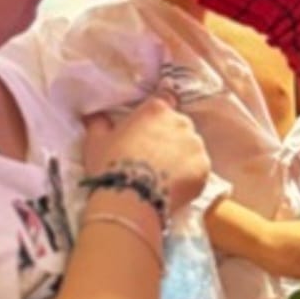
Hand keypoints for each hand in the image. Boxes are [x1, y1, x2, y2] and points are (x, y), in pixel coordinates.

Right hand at [83, 98, 210, 215]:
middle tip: (153, 158)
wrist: (129, 199)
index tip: (152, 127)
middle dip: (169, 138)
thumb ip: (99, 123)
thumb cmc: (110, 166)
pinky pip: (198, 169)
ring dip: (181, 157)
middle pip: (178, 125)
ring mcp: (195, 145)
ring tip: (163, 176)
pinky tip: (173, 187)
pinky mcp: (204, 168)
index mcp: (156, 110)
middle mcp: (180, 122)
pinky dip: (189, 176)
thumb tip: (95, 115)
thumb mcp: (96, 141)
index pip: (166, 99)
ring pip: (191, 147)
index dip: (159, 115)